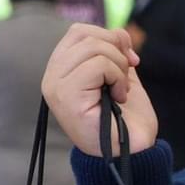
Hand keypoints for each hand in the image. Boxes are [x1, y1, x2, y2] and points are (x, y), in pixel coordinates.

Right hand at [41, 23, 156, 157]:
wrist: (133, 153)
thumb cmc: (127, 120)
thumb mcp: (121, 76)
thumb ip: (115, 52)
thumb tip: (119, 31)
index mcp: (61, 71)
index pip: (78, 32)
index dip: (109, 37)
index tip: (130, 60)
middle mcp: (52, 78)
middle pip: (85, 34)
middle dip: (116, 50)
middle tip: (126, 77)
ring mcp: (55, 87)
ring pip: (93, 48)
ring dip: (118, 67)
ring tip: (121, 91)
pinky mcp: (66, 96)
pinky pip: (97, 64)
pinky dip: (117, 78)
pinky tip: (118, 98)